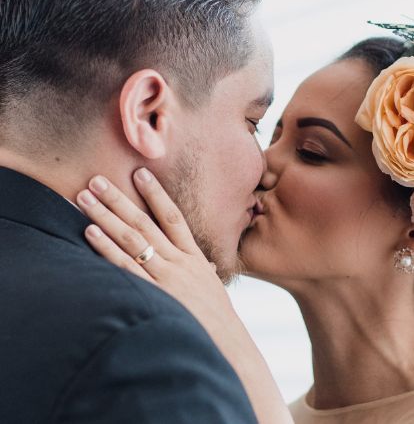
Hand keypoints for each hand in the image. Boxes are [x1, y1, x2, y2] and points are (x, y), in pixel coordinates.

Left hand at [76, 168, 234, 338]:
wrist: (225, 343)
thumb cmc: (216, 317)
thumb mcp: (212, 287)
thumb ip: (204, 270)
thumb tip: (207, 264)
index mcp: (193, 256)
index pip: (172, 216)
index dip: (155, 193)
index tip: (139, 173)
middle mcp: (178, 261)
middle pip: (144, 222)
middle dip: (119, 198)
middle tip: (97, 179)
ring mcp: (165, 276)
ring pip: (131, 239)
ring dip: (105, 216)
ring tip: (84, 198)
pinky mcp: (153, 295)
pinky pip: (125, 267)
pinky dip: (107, 248)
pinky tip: (90, 232)